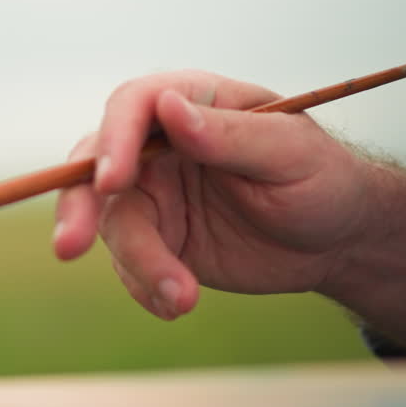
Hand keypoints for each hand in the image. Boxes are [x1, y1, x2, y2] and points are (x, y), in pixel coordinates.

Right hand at [53, 70, 374, 319]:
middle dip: (79, 206)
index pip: (132, 106)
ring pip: (112, 225)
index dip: (114, 140)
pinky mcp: (156, 240)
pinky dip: (145, 287)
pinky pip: (129, 265)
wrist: (335, 242)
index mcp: (192, 102)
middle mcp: (159, 145)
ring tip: (181, 298)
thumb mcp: (290, 153)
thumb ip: (228, 135)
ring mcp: (153, 194)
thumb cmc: (322, 179)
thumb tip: (169, 111)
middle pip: (94, 165)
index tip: (112, 182)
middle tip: (70, 247)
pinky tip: (177, 304)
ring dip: (137, 263)